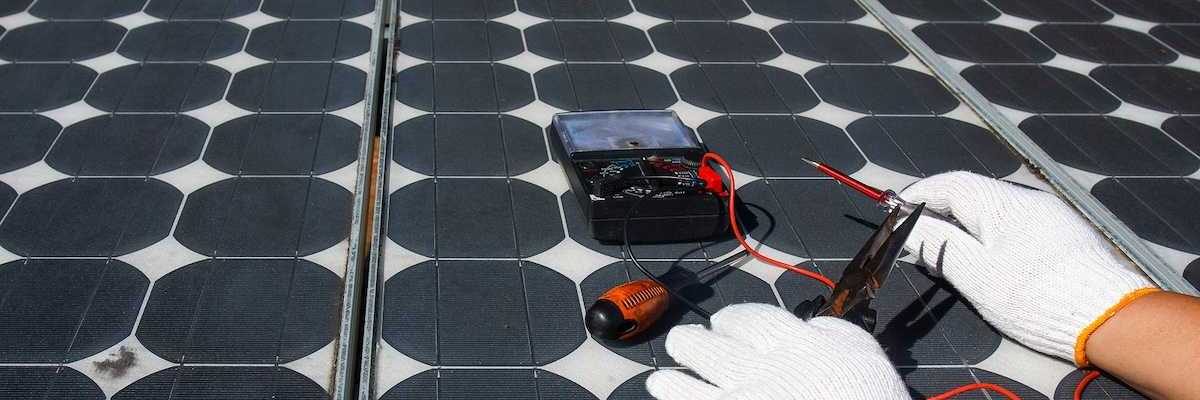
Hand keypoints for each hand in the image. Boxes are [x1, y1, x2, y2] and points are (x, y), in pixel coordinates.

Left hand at [646, 303, 910, 399]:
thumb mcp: (865, 354)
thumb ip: (833, 333)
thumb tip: (810, 327)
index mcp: (794, 346)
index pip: (751, 322)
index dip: (732, 319)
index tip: (722, 322)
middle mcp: (760, 372)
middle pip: (712, 349)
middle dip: (692, 342)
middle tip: (682, 340)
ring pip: (689, 388)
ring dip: (673, 382)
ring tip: (660, 380)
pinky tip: (666, 397)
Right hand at [900, 171, 1155, 364]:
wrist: (1108, 317)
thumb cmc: (1034, 296)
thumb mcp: (974, 274)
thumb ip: (938, 244)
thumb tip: (909, 224)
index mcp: (1002, 203)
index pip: (949, 184)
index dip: (919, 194)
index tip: (895, 210)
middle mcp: (1028, 199)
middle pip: (972, 195)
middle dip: (940, 211)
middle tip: (918, 237)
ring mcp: (1050, 214)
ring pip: (995, 210)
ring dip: (966, 225)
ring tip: (950, 253)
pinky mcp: (1065, 234)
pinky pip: (1016, 224)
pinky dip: (992, 235)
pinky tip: (989, 260)